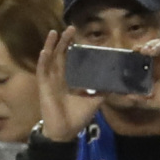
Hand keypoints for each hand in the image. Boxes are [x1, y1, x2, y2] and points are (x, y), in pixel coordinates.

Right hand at [35, 26, 103, 140]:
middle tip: (71, 28)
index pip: (72, 60)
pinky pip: (42, 71)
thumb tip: (117, 83)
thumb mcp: (95, 102)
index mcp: (70, 80)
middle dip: (65, 41)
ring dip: (52, 45)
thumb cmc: (77, 117)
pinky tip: (45, 50)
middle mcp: (59, 77)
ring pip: (50, 59)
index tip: (81, 36)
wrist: (65, 132)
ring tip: (55, 32)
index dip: (75, 48)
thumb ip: (103, 91)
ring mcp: (50, 81)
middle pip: (61, 55)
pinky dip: (43, 60)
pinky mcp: (44, 87)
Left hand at [136, 38, 159, 115]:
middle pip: (157, 44)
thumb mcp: (155, 102)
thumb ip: (142, 100)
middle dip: (149, 44)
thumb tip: (127, 97)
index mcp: (158, 67)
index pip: (148, 52)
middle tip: (143, 51)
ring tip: (152, 52)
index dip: (141, 49)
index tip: (134, 50)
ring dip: (159, 46)